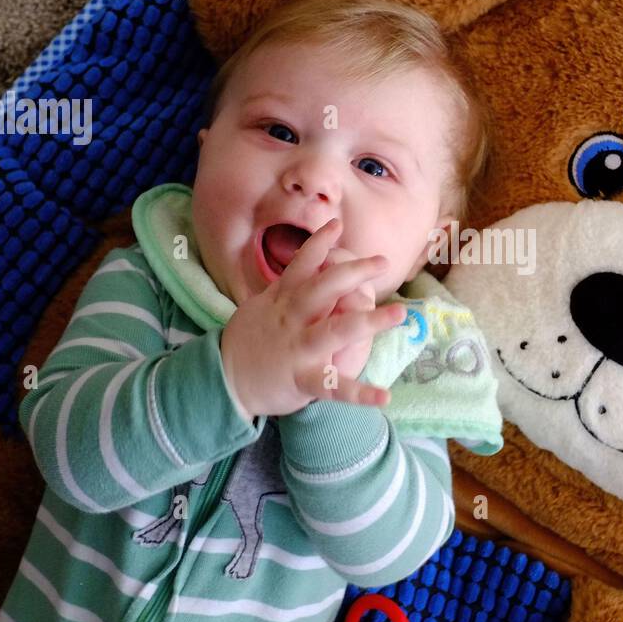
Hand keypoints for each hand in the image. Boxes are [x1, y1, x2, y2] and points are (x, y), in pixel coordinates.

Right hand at [219, 218, 406, 416]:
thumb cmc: (249, 341)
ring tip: (399, 313)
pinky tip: (384, 397)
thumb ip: (286, 287)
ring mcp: (298, 348)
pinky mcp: (302, 379)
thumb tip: (309, 263)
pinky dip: (359, 394)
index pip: (302, 265)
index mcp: (282, 301)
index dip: (320, 244)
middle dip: (354, 272)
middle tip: (383, 261)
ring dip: (369, 321)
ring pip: (336, 330)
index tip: (337, 224)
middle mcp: (292, 319)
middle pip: (324, 288)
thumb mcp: (261, 306)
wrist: (223, 379)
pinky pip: (333, 387)